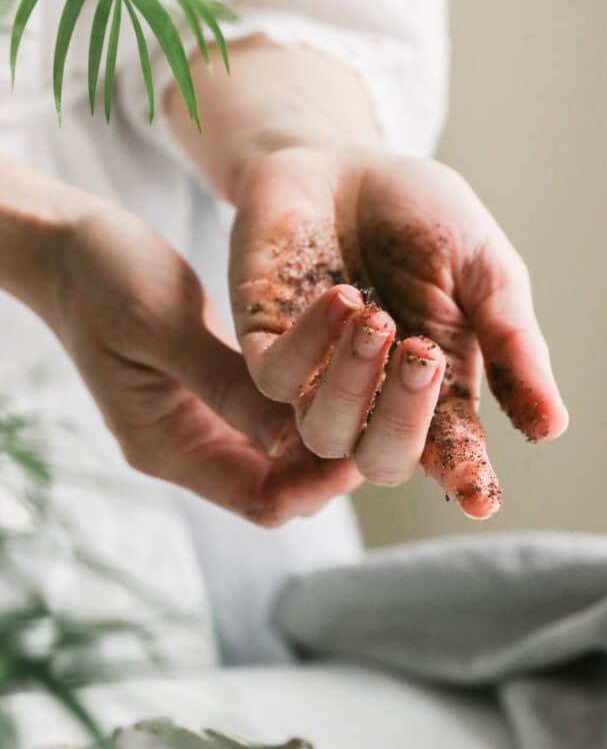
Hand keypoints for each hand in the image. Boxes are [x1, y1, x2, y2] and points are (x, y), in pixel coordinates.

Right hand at [49, 201, 360, 524]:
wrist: (71, 248)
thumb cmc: (102, 278)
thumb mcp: (163, 325)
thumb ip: (226, 382)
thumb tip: (297, 432)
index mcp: (169, 447)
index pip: (262, 500)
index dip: (320, 481)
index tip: (368, 431)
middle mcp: (195, 446)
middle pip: (288, 481)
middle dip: (343, 446)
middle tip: (394, 391)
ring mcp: (209, 420)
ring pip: (293, 446)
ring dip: (339, 413)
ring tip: (385, 364)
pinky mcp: (222, 389)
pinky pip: (282, 407)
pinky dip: (319, 388)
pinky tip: (355, 352)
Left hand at [229, 146, 568, 518]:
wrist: (345, 161)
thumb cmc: (422, 217)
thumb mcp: (485, 269)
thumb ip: (511, 343)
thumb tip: (552, 427)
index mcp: (435, 386)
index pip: (451, 452)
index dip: (467, 477)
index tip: (483, 498)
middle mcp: (373, 393)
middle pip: (381, 459)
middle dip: (404, 419)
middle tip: (423, 354)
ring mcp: (314, 372)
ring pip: (322, 433)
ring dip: (352, 385)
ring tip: (377, 317)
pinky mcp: (264, 340)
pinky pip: (275, 378)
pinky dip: (310, 346)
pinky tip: (341, 298)